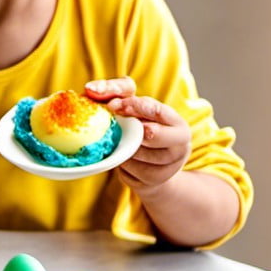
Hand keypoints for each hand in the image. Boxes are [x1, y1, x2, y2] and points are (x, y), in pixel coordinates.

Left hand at [86, 78, 191, 193]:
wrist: (145, 164)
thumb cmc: (135, 126)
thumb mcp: (128, 103)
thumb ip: (114, 90)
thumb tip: (90, 89)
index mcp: (177, 122)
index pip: (157, 110)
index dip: (134, 107)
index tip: (113, 106)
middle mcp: (180, 144)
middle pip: (152, 134)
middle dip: (130, 129)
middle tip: (117, 126)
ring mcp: (170, 166)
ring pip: (138, 154)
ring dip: (123, 146)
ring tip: (122, 142)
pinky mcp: (155, 181)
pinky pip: (131, 170)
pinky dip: (121, 163)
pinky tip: (122, 157)